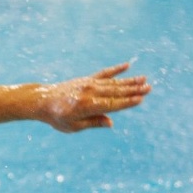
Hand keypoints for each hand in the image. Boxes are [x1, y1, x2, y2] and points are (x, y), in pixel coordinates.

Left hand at [37, 63, 151, 132]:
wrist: (42, 101)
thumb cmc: (58, 118)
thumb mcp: (74, 126)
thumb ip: (93, 122)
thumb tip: (110, 122)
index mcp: (86, 106)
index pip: (112, 104)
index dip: (127, 102)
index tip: (141, 99)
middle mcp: (89, 92)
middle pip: (115, 91)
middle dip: (133, 90)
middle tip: (149, 87)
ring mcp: (88, 84)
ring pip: (112, 82)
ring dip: (129, 81)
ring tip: (144, 79)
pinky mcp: (86, 80)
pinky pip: (103, 74)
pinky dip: (115, 70)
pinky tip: (127, 66)